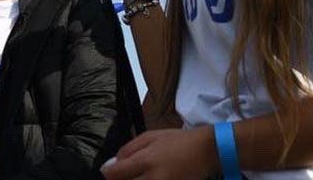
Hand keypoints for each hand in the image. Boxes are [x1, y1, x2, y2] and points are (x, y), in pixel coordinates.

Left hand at [102, 127, 217, 179]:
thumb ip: (128, 149)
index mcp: (145, 161)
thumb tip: (113, 162)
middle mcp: (153, 178)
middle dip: (121, 179)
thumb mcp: (150, 137)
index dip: (108, 172)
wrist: (204, 151)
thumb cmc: (177, 141)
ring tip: (140, 173)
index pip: (115, 174)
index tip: (110, 169)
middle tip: (127, 172)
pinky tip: (149, 176)